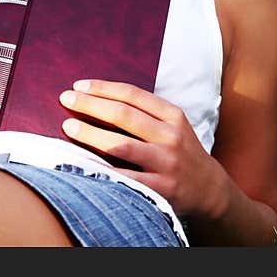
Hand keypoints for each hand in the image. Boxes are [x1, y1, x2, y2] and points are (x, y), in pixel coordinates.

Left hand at [59, 79, 226, 218]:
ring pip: (122, 145)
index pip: (133, 95)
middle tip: (66, 99)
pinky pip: (126, 178)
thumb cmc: (179, 152)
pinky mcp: (162, 189)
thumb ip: (142, 113)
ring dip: (91, 134)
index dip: (103, 88)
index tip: (78, 85)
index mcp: (172, 116)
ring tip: (68, 126)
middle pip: (124, 115)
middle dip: (91, 105)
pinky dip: (103, 169)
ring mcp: (167, 163)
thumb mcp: (171, 125)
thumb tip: (94, 99)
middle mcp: (171, 137)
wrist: (210, 190)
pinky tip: (82, 162)